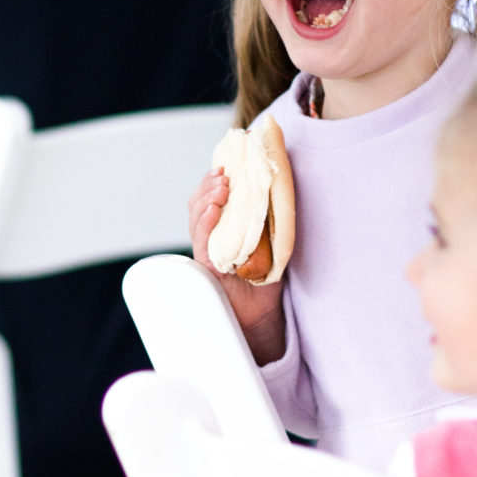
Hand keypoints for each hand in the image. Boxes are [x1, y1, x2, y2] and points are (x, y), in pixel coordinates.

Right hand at [188, 169, 285, 362]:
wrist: (262, 312)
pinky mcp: (208, 267)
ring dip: (207, 200)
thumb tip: (280, 186)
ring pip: (197, 220)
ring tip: (221, 187)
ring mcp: (207, 251)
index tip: (226, 165)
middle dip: (208, 186)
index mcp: (222, 228)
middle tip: (224, 175)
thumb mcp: (271, 242)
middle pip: (198, 205)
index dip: (212, 181)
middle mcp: (211, 238)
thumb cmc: (266, 277)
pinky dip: (206, 224)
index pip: (210, 199)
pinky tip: (213, 211)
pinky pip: (203, 242)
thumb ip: (269, 220)